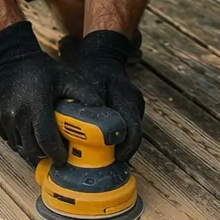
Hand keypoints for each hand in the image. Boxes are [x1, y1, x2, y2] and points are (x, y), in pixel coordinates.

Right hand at [0, 22, 97, 164]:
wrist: (11, 56)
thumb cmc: (42, 69)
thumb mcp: (67, 78)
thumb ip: (85, 94)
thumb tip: (102, 111)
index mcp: (36, 108)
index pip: (47, 143)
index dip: (57, 154)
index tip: (65, 158)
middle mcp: (17, 117)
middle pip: (33, 149)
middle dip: (46, 153)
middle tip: (55, 150)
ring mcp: (3, 118)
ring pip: (19, 146)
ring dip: (31, 146)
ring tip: (42, 139)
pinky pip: (8, 138)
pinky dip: (19, 138)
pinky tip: (28, 129)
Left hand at [78, 30, 144, 160]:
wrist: (103, 58)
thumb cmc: (94, 71)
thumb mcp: (90, 85)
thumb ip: (91, 105)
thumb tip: (84, 127)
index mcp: (127, 99)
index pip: (134, 130)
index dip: (127, 148)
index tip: (117, 159)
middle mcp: (135, 103)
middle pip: (133, 133)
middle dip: (121, 149)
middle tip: (106, 162)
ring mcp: (135, 105)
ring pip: (130, 131)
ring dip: (118, 142)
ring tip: (101, 153)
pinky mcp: (131, 108)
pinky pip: (126, 125)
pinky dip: (116, 134)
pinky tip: (102, 140)